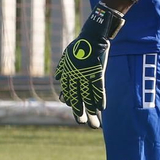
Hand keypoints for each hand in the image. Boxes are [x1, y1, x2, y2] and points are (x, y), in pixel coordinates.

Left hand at [53, 2, 124, 128]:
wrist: (90, 37)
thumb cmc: (78, 46)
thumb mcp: (66, 57)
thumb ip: (62, 68)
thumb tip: (58, 77)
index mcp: (68, 75)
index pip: (68, 93)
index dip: (71, 103)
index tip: (75, 112)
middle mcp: (75, 77)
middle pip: (77, 98)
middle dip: (79, 111)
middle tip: (81, 122)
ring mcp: (86, 76)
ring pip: (88, 96)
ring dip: (91, 110)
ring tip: (94, 121)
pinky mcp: (96, 73)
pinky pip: (98, 89)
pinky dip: (100, 98)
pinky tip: (102, 108)